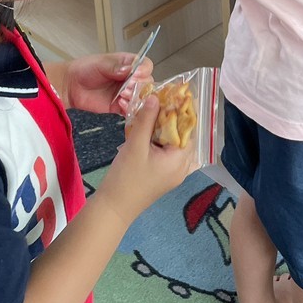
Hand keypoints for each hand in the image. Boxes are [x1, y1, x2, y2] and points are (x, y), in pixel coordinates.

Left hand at [61, 53, 152, 115]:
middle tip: (126, 88)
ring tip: (122, 96)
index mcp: (128, 63)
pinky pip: (132, 110)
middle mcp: (131, 78)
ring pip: (142, 98)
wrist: (71, 85)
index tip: (135, 74)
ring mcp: (127, 93)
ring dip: (135, 98)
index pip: (146, 66)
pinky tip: (119, 105)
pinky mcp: (120, 106)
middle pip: (148, 83)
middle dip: (140, 86)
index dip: (144, 71)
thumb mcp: (100, 63)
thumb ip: (116, 66)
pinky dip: (129, 109)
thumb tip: (130, 69)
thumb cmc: (85, 69)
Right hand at [94, 95, 199, 223]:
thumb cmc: (126, 177)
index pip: (189, 130)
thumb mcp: (135, 145)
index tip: (176, 94)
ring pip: (176, 145)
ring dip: (168, 130)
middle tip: (163, 101)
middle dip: (174, 119)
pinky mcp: (164, 177)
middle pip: (184, 137)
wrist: (113, 208)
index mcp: (180, 160)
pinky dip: (163, 142)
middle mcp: (182, 168)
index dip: (183, 111)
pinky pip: (169, 154)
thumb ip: (147, 119)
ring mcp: (174, 174)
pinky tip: (152, 132)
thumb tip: (155, 97)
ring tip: (157, 113)